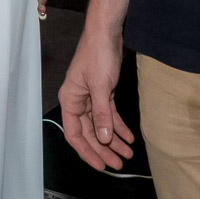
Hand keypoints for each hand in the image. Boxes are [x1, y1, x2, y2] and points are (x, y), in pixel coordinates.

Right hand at [57, 27, 134, 171]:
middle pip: (89, 133)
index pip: (74, 134)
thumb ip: (102, 114)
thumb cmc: (97, 55)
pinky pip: (110, 115)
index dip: (87, 151)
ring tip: (127, 153)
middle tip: (119, 164)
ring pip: (101, 125)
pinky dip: (119, 126)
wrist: (106, 33)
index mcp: (70, 100)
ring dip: (113, 140)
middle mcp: (78, 101)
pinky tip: (128, 137)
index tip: (101, 165)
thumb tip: (103, 139)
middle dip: (104, 149)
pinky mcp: (103, 93)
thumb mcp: (101, 86)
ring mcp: (91, 98)